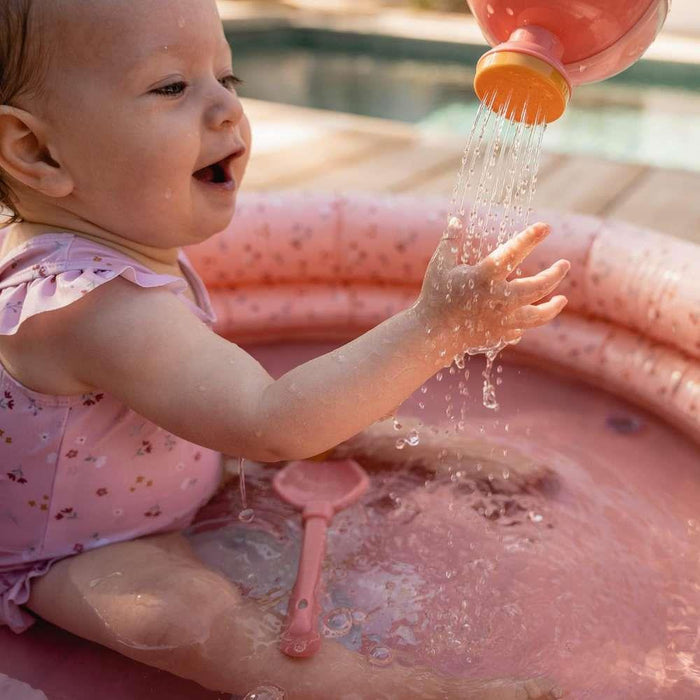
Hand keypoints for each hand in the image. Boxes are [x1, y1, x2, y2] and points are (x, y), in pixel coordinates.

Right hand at [414, 221, 569, 358]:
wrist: (431, 335)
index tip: (546, 227)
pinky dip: (526, 323)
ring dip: (553, 307)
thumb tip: (455, 220)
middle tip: (564, 264)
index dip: (530, 238)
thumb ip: (450, 242)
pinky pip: (520, 330)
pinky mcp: (499, 335)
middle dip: (554, 275)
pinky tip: (529, 315)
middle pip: (537, 287)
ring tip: (562, 299)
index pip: (513, 253)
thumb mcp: (439, 266)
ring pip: (538, 316)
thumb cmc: (435, 297)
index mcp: (483, 277)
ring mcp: (501, 320)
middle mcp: (497, 299)